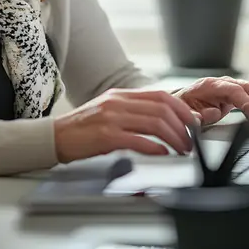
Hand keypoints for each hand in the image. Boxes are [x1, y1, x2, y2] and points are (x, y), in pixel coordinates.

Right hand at [53, 88, 201, 162]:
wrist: (56, 136)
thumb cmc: (84, 128)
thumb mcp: (110, 112)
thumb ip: (134, 112)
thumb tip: (163, 121)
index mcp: (121, 95)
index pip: (160, 95)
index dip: (181, 108)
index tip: (193, 122)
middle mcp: (118, 102)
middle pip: (161, 108)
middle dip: (182, 126)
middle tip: (190, 142)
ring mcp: (112, 118)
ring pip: (154, 123)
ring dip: (173, 138)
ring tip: (181, 150)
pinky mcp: (105, 136)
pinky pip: (137, 140)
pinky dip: (155, 147)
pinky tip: (163, 153)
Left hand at [174, 76, 248, 127]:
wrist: (181, 100)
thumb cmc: (184, 106)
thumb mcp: (186, 112)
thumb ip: (198, 114)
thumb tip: (214, 112)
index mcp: (210, 85)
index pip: (235, 90)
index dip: (248, 103)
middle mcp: (223, 82)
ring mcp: (230, 85)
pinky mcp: (236, 91)